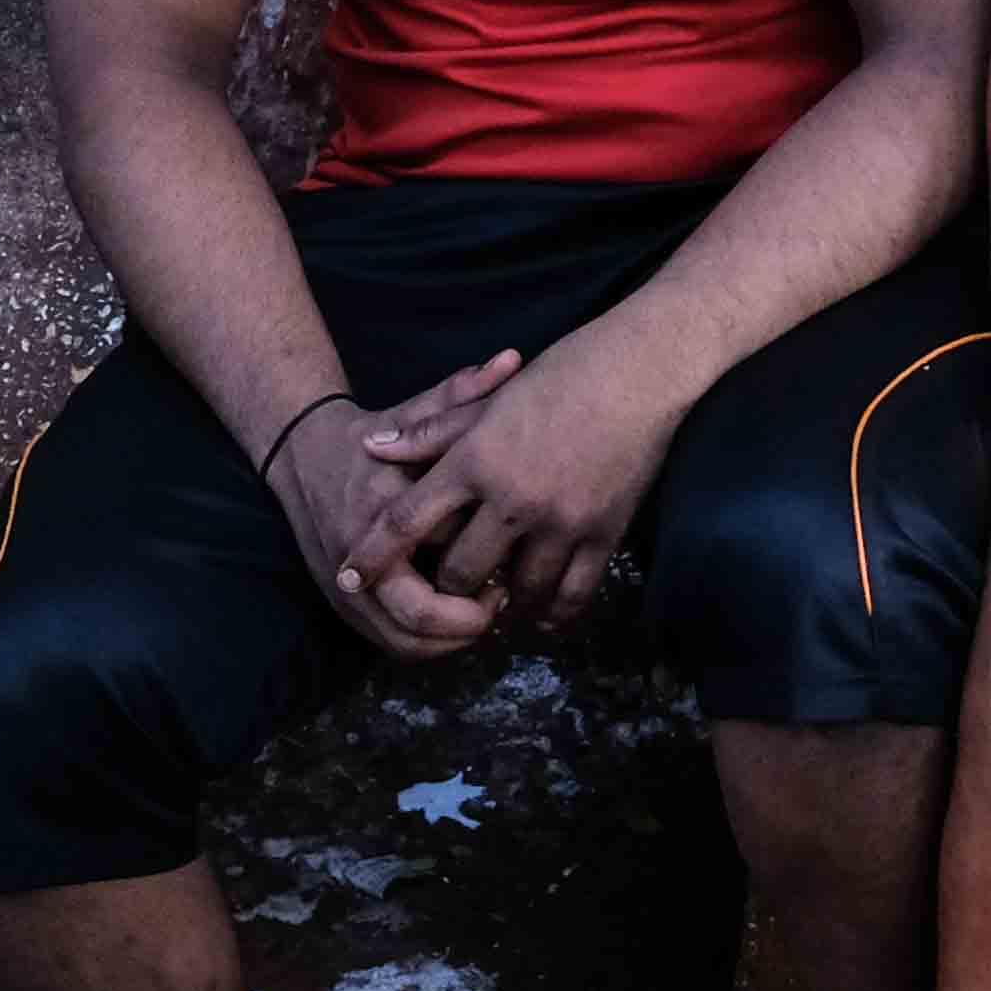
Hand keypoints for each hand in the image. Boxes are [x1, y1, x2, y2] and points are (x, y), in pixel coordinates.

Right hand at [265, 352, 521, 658]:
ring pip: (405, 642)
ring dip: (452, 640)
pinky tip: (456, 619)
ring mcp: (345, 582)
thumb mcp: (414, 412)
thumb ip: (462, 393)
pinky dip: (429, 644)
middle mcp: (360, 551)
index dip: (486, 563)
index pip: (442, 549)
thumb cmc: (371, 434)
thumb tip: (514, 359)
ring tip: (484, 611)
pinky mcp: (342, 600)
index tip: (518, 558)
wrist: (301, 454)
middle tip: (503, 599)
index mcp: (384, 504)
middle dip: (470, 621)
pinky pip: (390, 643)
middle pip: (419, 616)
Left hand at [339, 337, 684, 646]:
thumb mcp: (489, 401)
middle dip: (446, 587)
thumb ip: (430, 431)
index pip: (408, 521)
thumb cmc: (561, 376)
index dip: (375, 555)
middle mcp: (511, 498)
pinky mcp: (602, 533)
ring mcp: (559, 521)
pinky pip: (572, 593)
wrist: (639, 373)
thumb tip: (373, 448)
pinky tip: (541, 617)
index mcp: (476, 461)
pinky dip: (551, 613)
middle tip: (446, 590)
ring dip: (501, 603)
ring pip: (517, 590)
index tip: (351, 579)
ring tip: (495, 603)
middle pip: (459, 570)